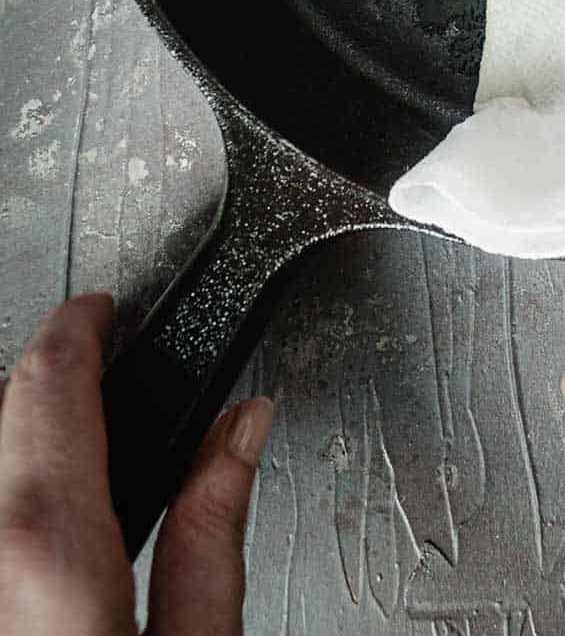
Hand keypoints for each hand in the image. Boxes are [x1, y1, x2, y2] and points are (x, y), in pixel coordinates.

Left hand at [0, 293, 272, 634]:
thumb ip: (211, 541)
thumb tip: (241, 431)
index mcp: (49, 553)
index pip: (49, 386)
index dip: (79, 328)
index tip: (100, 310)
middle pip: (0, 414)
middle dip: (46, 383)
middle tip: (92, 372)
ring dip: (21, 442)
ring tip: (70, 444)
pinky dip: (11, 492)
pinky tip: (44, 516)